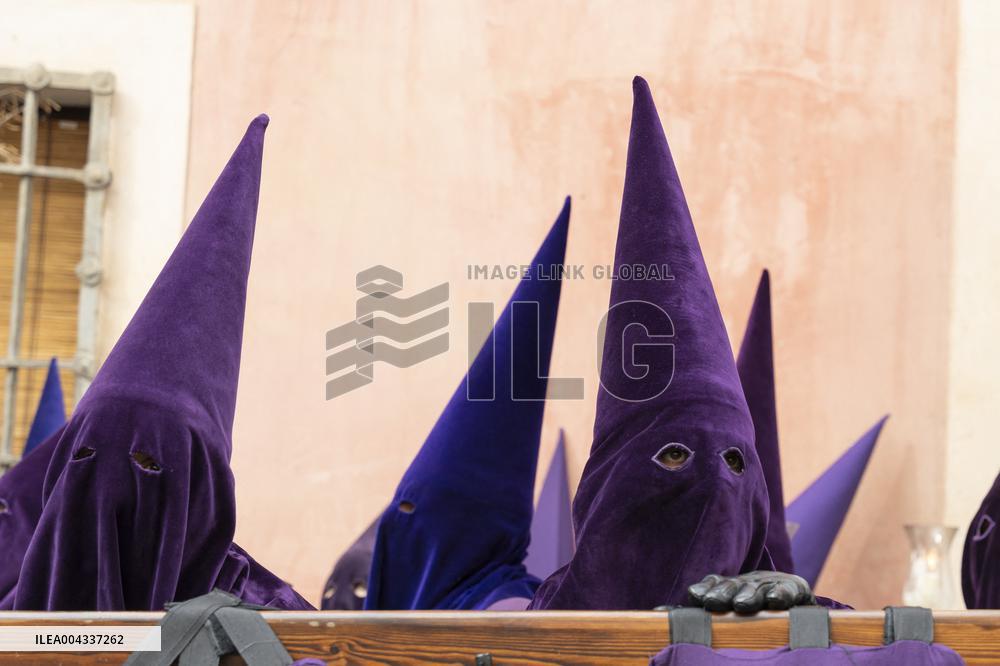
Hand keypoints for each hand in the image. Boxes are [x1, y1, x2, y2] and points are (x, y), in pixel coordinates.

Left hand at [687, 571, 814, 612]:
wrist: (796, 601)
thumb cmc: (756, 614)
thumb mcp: (728, 615)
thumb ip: (701, 618)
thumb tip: (663, 615)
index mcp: (730, 589)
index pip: (714, 585)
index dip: (705, 589)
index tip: (695, 596)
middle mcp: (748, 584)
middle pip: (733, 586)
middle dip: (722, 593)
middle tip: (713, 601)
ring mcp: (771, 585)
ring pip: (758, 588)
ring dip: (748, 595)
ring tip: (741, 604)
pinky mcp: (796, 589)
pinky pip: (789, 590)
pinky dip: (781, 593)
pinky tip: (775, 599)